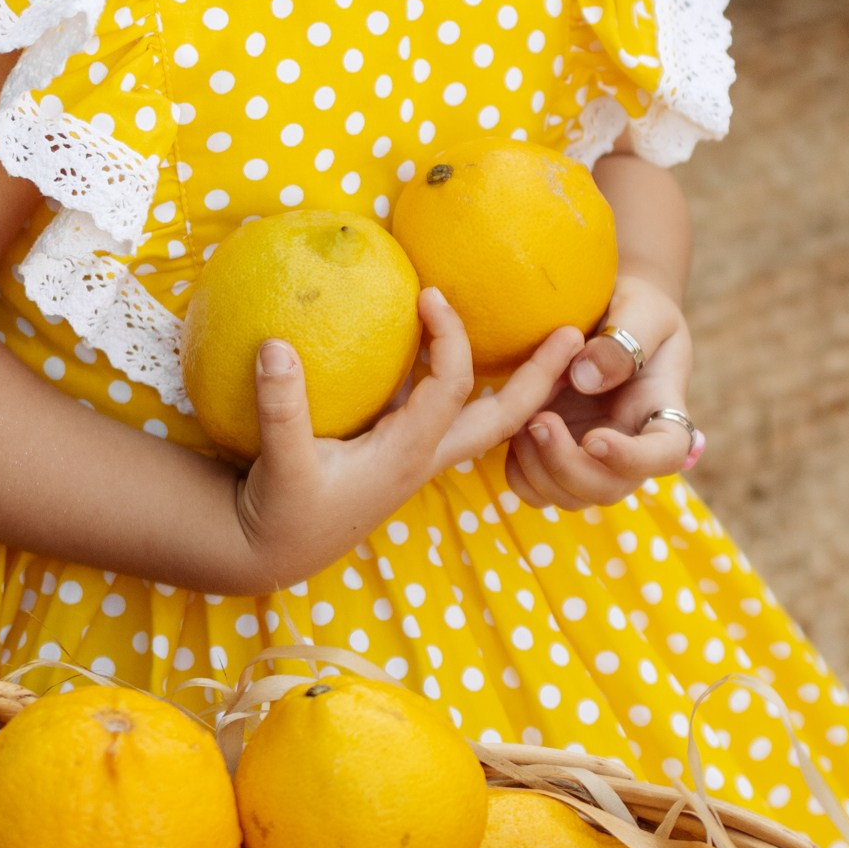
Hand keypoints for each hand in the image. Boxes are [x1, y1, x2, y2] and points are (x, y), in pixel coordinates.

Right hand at [227, 291, 583, 592]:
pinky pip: (446, 411)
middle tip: (572, 333)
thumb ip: (279, 407)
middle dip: (541, 376)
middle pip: (505, 416)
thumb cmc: (282, 513)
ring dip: (516, 383)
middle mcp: (426, 455)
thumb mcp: (280, 464)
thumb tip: (276, 345)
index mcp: (408, 454)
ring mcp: (417, 455)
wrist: (276, 554)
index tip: (430, 293)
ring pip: (484, 418)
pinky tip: (450, 353)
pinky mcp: (399, 451)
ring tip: (540, 341)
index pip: (451, 387)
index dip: (448, 338)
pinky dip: (464, 384)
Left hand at [507, 275, 694, 509]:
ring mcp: (592, 456)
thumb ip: (621, 343)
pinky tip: (513, 425)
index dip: (631, 460)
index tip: (595, 438)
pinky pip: (535, 488)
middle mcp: (630, 446)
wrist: (608, 311)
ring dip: (538, 469)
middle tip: (539, 419)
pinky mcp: (556, 454)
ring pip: (569, 497)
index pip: (664, 456)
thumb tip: (584, 380)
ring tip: (524, 418)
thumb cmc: (636, 308)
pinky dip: (518, 469)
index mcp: (661, 413)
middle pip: (608, 489)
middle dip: (568, 466)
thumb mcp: (641, 309)